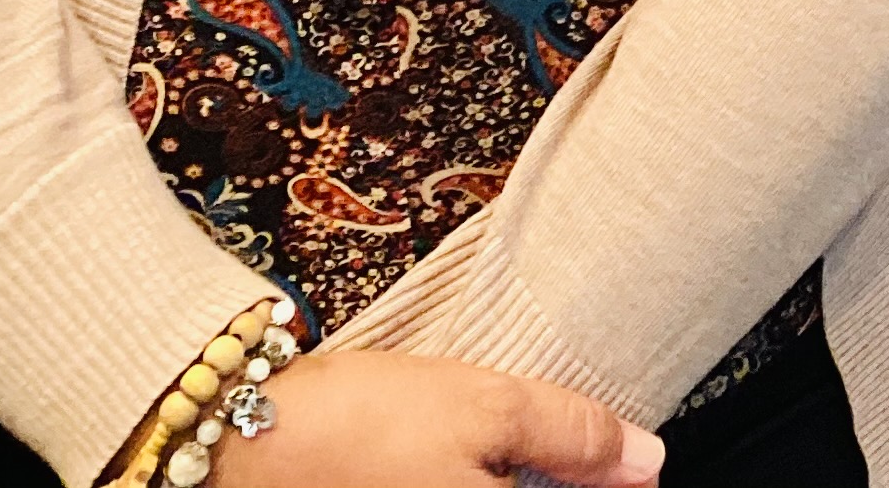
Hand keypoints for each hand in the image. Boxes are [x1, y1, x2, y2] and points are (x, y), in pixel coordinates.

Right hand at [204, 351, 663, 487]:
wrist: (240, 443)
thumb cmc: (358, 427)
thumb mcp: (485, 407)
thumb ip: (574, 437)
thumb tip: (648, 461)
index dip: (604, 484)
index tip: (623, 471)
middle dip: (556, 479)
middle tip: (576, 458)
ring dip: (506, 476)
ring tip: (500, 453)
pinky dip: (471, 480)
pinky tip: (463, 466)